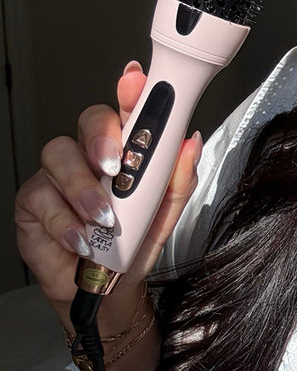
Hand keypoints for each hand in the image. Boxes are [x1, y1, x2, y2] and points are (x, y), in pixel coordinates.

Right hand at [14, 61, 201, 316]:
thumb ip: (178, 179)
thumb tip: (189, 143)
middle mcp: (90, 156)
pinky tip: (82, 238)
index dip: (131, 92)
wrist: (108, 290)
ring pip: (60, 155)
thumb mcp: (164, 214)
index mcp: (126, 152)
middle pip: (88, 122)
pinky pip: (42, 197)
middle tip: (115, 164)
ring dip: (84, 188)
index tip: (137, 81)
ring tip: (104, 218)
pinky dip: (66, 221)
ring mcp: (59, 176)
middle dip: (102, 137)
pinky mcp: (33, 202)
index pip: (127, 112)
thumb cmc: (134, 244)